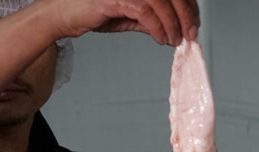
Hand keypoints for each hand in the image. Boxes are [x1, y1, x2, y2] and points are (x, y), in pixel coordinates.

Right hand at [54, 0, 199, 45]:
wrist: (63, 15)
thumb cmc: (92, 11)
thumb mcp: (130, 15)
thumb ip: (151, 19)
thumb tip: (173, 29)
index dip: (188, 6)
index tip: (194, 23)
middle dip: (186, 15)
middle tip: (190, 34)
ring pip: (163, 3)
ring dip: (173, 24)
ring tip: (174, 40)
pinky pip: (147, 13)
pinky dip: (158, 29)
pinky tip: (161, 39)